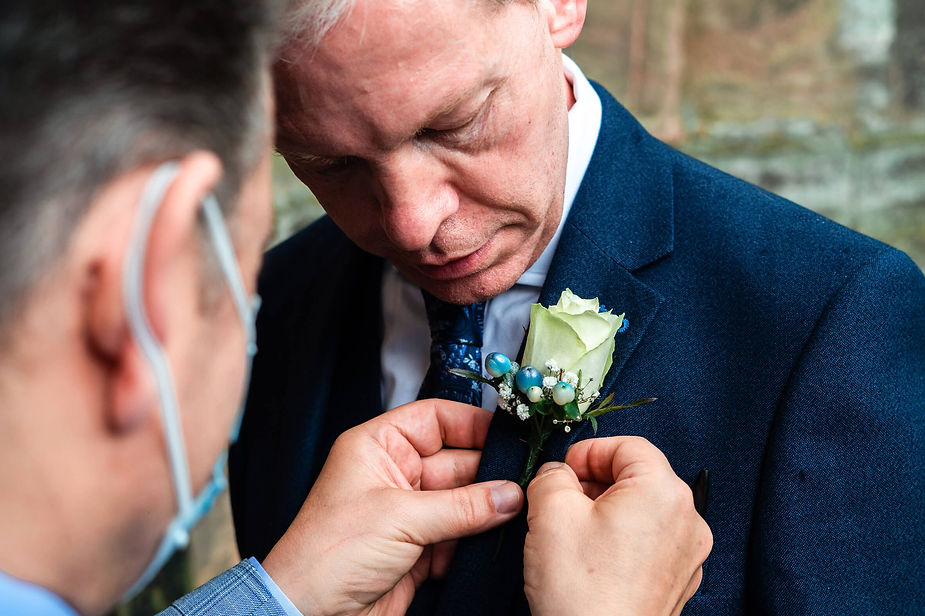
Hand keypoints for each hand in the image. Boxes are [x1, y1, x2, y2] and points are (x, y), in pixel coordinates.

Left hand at [262, 399, 523, 615]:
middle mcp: (395, 474)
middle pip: (456, 461)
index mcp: (379, 447)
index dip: (473, 423)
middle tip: (524, 481)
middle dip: (489, 473)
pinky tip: (497, 539)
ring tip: (518, 510)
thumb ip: (463, 506)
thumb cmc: (328, 553)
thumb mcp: (401, 518)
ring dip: (487, 509)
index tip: (510, 434)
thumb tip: (509, 494)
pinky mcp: (418, 548)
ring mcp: (408, 512)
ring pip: (463, 500)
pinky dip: (477, 539)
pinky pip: (459, 534)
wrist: (310, 613)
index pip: (435, 419)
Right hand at [524, 436, 711, 615]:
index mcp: (663, 491)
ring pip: (642, 510)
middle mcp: (687, 519)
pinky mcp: (678, 582)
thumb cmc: (582, 592)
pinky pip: (650, 542)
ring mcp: (688, 554)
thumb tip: (556, 473)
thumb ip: (552, 475)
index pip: (628, 445)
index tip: (563, 470)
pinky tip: (593, 560)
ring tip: (573, 534)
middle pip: (637, 476)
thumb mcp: (549, 511)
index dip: (588, 451)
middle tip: (560, 501)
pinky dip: (621, 540)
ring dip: (606, 511)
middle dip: (594, 482)